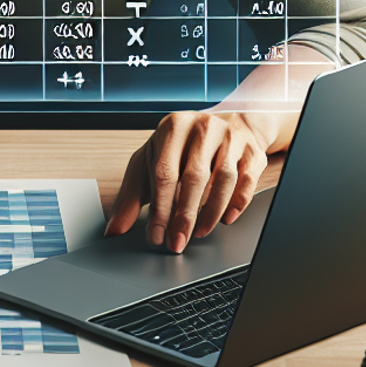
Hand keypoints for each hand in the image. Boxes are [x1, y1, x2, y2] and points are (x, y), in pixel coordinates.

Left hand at [104, 112, 272, 252]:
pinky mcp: (252, 150)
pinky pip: (248, 179)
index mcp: (172, 127)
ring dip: (211, 212)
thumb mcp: (150, 162)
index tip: (157, 237)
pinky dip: (238, 203)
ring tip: (198, 233)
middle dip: (184, 216)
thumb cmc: (182, 147)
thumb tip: (114, 230)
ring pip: (224, 179)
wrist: (226, 123)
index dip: (160, 209)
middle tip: (177, 243)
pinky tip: (226, 219)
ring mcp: (231, 137)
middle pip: (194, 176)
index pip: (164, 172)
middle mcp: (202, 127)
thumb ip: (131, 196)